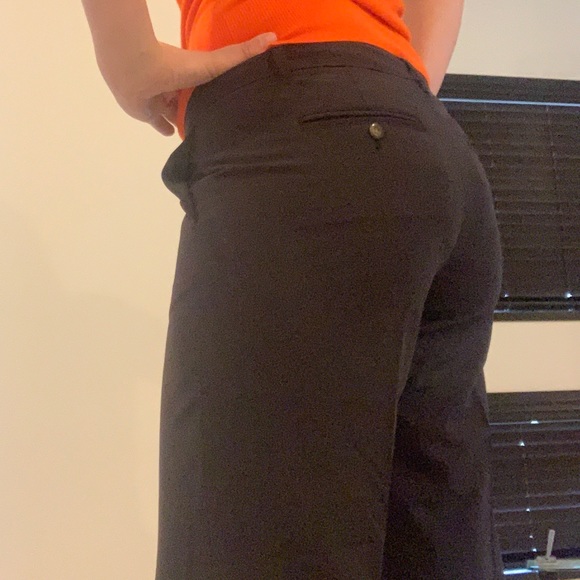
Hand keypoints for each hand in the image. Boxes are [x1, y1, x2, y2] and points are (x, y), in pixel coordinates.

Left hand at [105, 33, 276, 135]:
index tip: (231, 105)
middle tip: (218, 126)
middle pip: (192, 101)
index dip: (217, 94)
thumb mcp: (217, 63)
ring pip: (175, 113)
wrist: (139, 69)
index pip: (207, 87)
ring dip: (184, 121)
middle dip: (201, 109)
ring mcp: (162, 101)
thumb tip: (273, 36)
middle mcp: (178, 87)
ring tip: (200, 136)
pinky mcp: (149, 114)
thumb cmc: (179, 65)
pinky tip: (174, 136)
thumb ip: (242, 53)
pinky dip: (166, 130)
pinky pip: (159, 124)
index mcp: (192, 77)